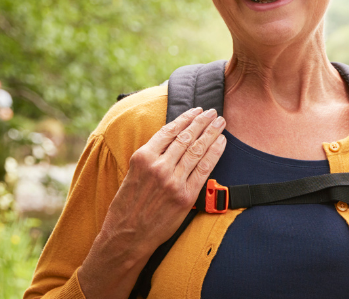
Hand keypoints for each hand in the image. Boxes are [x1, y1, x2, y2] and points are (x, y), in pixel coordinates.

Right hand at [78, 107, 227, 298]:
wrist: (127, 237)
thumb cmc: (127, 206)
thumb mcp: (131, 174)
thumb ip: (150, 157)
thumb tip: (171, 140)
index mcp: (142, 158)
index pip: (169, 131)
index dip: (186, 118)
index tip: (196, 111)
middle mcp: (158, 166)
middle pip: (186, 137)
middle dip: (202, 122)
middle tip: (213, 112)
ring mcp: (173, 181)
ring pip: (197, 150)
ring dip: (212, 133)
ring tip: (221, 123)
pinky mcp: (185, 195)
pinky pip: (204, 169)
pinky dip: (215, 153)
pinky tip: (221, 143)